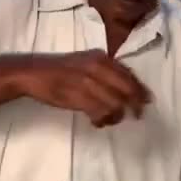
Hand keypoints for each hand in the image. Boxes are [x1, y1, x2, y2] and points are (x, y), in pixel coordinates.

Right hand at [15, 50, 150, 126]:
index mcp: (100, 58)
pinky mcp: (79, 97)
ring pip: (115, 103)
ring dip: (115, 116)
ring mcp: (89, 82)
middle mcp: (98, 67)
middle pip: (126, 89)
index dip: (140, 89)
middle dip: (135, 104)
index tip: (147, 100)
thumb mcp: (84, 63)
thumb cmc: (59, 70)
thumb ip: (103, 71)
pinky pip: (100, 112)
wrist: (33, 74)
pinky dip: (102, 120)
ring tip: (109, 121)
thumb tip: (124, 87)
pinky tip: (97, 123)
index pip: (128, 74)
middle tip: (137, 116)